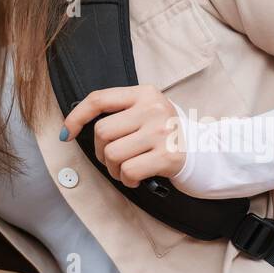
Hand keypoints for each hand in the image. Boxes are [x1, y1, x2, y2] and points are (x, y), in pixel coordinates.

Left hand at [61, 84, 186, 187]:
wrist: (206, 152)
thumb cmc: (167, 134)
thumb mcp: (148, 111)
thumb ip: (121, 112)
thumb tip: (75, 126)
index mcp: (144, 93)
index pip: (99, 99)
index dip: (76, 117)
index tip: (67, 133)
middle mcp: (153, 109)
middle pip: (102, 132)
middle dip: (101, 152)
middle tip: (114, 159)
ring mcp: (161, 132)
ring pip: (112, 154)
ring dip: (114, 169)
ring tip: (126, 169)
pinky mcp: (167, 156)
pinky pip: (128, 170)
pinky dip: (127, 179)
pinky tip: (137, 177)